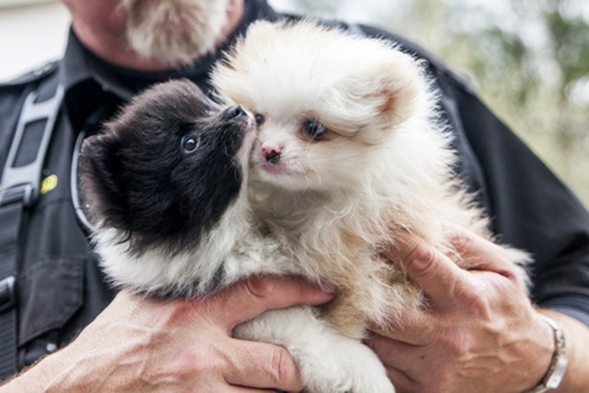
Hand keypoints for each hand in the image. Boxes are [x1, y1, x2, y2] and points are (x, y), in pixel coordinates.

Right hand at [4, 276, 333, 391]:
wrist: (80, 385)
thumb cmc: (113, 341)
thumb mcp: (148, 299)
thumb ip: (187, 286)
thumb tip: (212, 270)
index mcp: (195, 311)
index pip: (263, 292)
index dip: (300, 290)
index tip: (323, 290)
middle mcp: (205, 352)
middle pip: (279, 365)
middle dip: (295, 371)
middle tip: (299, 367)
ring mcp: (202, 390)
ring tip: (274, 386)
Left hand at [367, 226, 554, 392]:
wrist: (527, 363)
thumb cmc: (503, 305)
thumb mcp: (497, 266)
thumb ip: (462, 242)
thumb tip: (422, 223)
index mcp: (467, 299)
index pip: (419, 262)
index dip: (392, 242)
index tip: (374, 230)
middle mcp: (449, 336)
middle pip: (386, 311)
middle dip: (365, 290)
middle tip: (355, 273)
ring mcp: (435, 368)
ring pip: (377, 342)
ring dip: (365, 321)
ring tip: (361, 303)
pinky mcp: (425, 390)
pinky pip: (382, 367)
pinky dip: (375, 347)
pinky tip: (379, 331)